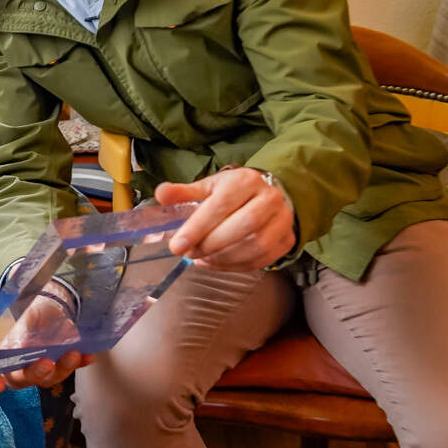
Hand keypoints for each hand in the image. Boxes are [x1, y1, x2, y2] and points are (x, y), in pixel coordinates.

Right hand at [0, 282, 94, 392]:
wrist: (49, 304)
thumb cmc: (28, 313)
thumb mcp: (23, 318)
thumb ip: (20, 333)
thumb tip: (21, 347)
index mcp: (5, 356)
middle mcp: (23, 367)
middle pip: (27, 378)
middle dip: (37, 372)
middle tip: (46, 362)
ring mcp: (45, 368)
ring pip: (51, 377)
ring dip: (63, 368)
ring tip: (72, 354)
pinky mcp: (63, 363)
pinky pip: (72, 367)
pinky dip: (80, 362)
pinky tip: (88, 356)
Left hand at [157, 166, 294, 271]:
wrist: (268, 196)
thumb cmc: (234, 192)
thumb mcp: (209, 187)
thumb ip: (184, 192)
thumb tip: (161, 194)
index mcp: (246, 181)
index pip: (221, 204)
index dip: (197, 227)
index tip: (177, 245)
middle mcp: (269, 198)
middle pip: (242, 226)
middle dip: (210, 244)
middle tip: (188, 253)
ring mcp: (283, 221)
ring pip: (255, 246)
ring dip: (222, 258)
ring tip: (201, 259)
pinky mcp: (287, 240)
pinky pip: (261, 260)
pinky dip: (235, 266)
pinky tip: (216, 263)